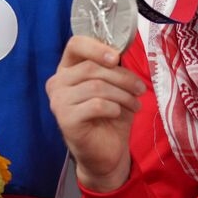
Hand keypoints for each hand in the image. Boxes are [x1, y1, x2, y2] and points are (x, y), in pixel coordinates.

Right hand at [45, 35, 144, 192]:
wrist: (106, 152)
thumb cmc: (110, 116)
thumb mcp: (115, 86)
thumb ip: (113, 67)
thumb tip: (122, 50)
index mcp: (68, 69)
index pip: (75, 45)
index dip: (97, 47)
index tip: (117, 58)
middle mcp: (58, 82)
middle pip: (92, 67)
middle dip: (122, 77)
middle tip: (140, 88)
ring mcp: (58, 101)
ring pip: (96, 86)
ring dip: (122, 94)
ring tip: (135, 104)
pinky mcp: (65, 119)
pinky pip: (96, 105)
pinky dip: (114, 108)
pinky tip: (118, 114)